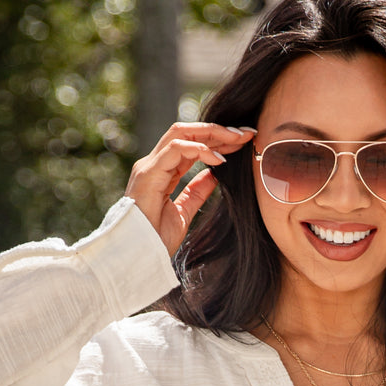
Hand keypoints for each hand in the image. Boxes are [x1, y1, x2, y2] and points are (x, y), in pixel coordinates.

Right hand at [125, 122, 255, 256]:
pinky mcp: (148, 172)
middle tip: (247, 134)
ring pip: (181, 133)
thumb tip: (214, 175)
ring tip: (237, 140)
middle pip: (188, 133)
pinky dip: (199, 149)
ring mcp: (150, 166)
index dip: (217, 140)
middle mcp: (155, 164)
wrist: (138, 255)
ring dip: (212, 133)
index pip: (192, 145)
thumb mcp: (184, 212)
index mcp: (163, 171)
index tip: (244, 141)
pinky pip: (175, 149)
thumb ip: (197, 192)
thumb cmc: (156, 239)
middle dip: (219, 130)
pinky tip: (218, 159)